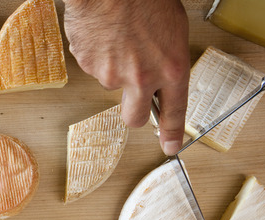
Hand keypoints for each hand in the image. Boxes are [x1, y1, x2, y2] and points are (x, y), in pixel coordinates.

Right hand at [63, 0, 189, 154]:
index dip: (173, 134)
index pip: (175, 112)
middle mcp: (141, 78)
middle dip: (135, 111)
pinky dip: (98, 53)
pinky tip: (105, 33)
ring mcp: (112, 75)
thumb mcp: (173, 28)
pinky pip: (94, 66)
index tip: (170, 146)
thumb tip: (160, 73)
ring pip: (113, 83)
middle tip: (134, 96)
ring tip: (119, 36)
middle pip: (135, 117)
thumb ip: (167, 59)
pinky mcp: (89, 66)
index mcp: (171, 68)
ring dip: (115, 67)